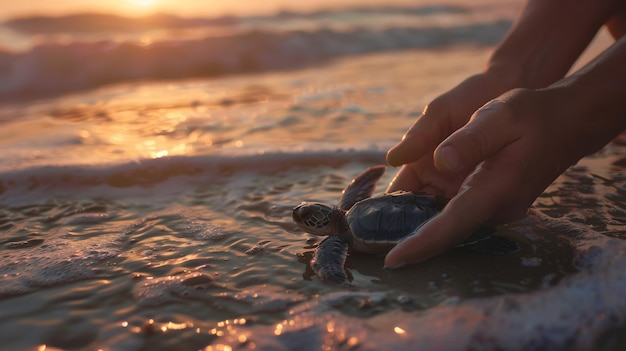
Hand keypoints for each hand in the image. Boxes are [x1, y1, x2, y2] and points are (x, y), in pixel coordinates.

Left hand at [384, 87, 622, 267]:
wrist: (565, 122)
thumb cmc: (532, 115)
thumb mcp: (500, 116)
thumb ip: (470, 140)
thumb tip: (441, 161)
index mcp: (493, 189)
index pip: (451, 225)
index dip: (421, 245)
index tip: (393, 261)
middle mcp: (494, 206)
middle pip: (444, 231)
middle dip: (407, 238)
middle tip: (367, 241)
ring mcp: (494, 207)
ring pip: (447, 222)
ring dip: (414, 224)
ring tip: (374, 227)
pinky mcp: (490, 200)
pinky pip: (455, 212)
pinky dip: (429, 211)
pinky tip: (404, 206)